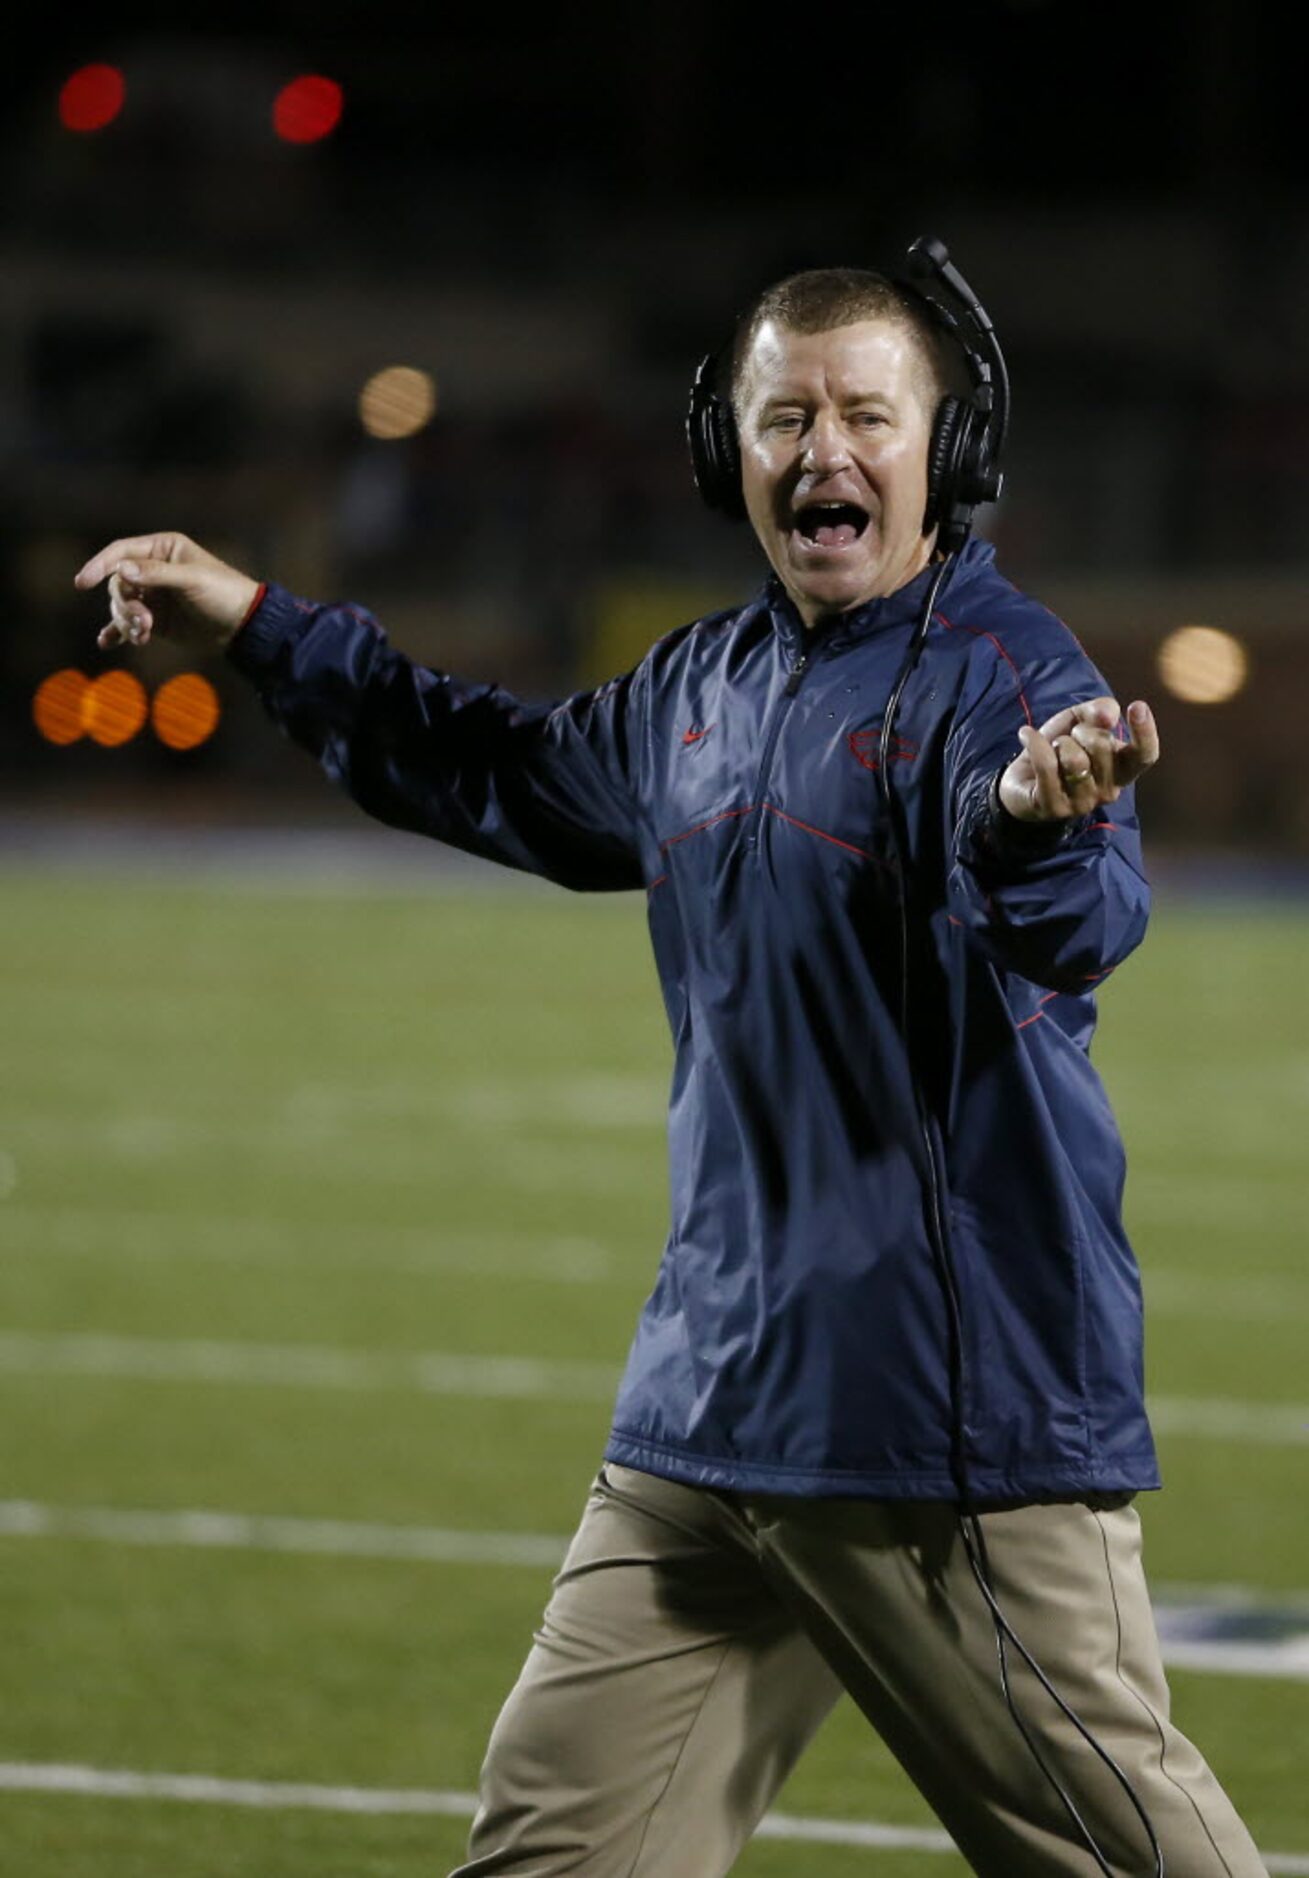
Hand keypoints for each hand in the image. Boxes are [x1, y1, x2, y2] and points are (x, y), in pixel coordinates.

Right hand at [74, 532, 261, 654]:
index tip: (83, 582)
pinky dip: (117, 632)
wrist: (243, 625)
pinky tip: (106, 643)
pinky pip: (128, 624)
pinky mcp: (155, 620)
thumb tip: (121, 570)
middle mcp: (153, 570)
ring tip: (143, 634)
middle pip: (118, 584)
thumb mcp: (192, 580)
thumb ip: (157, 574)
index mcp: (162, 549)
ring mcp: (153, 596)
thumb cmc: (224, 593)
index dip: (100, 566)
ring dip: (126, 622)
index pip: (121, 552)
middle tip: (143, 622)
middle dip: (125, 605)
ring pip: (121, 606)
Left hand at [998, 696, 1159, 822]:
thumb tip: (1109, 716)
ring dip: (1059, 743)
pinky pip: (1047, 766)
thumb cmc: (1059, 749)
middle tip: (1071, 736)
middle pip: (1103, 747)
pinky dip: (1035, 743)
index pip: (1145, 756)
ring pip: (1075, 759)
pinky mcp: (1053, 808)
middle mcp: (1108, 791)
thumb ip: (1097, 711)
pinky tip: (1026, 735)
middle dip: (1082, 730)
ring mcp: (1081, 803)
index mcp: (1122, 770)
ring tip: (1054, 748)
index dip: (1145, 732)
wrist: (1022, 779)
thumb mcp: (1080, 721)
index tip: (1137, 706)